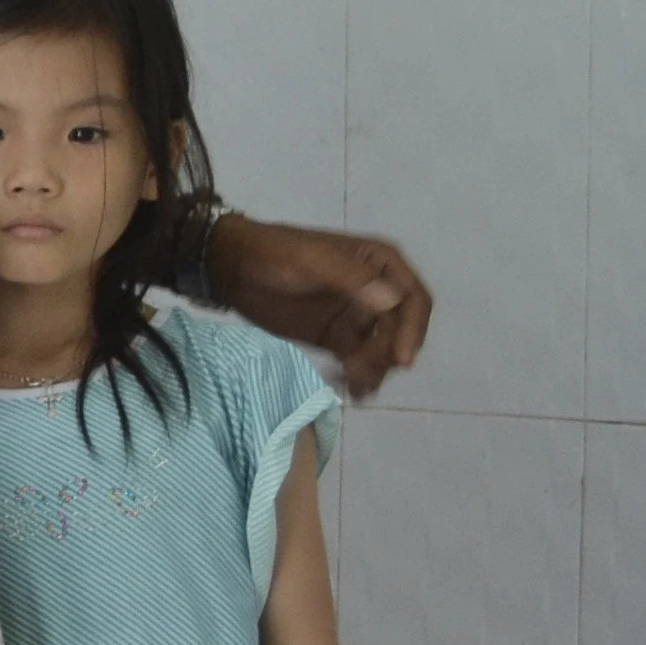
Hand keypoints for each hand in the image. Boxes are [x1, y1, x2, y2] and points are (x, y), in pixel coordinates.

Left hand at [205, 213, 432, 399]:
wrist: (231, 268)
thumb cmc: (274, 255)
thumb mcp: (313, 261)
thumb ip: (352, 280)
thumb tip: (390, 301)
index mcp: (382, 264)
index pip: (413, 301)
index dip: (412, 331)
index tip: (400, 360)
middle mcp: (377, 292)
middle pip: (399, 331)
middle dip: (388, 356)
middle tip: (365, 374)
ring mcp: (357, 317)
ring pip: (381, 350)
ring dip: (376, 371)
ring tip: (357, 388)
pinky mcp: (336, 338)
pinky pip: (357, 361)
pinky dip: (358, 376)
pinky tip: (348, 389)